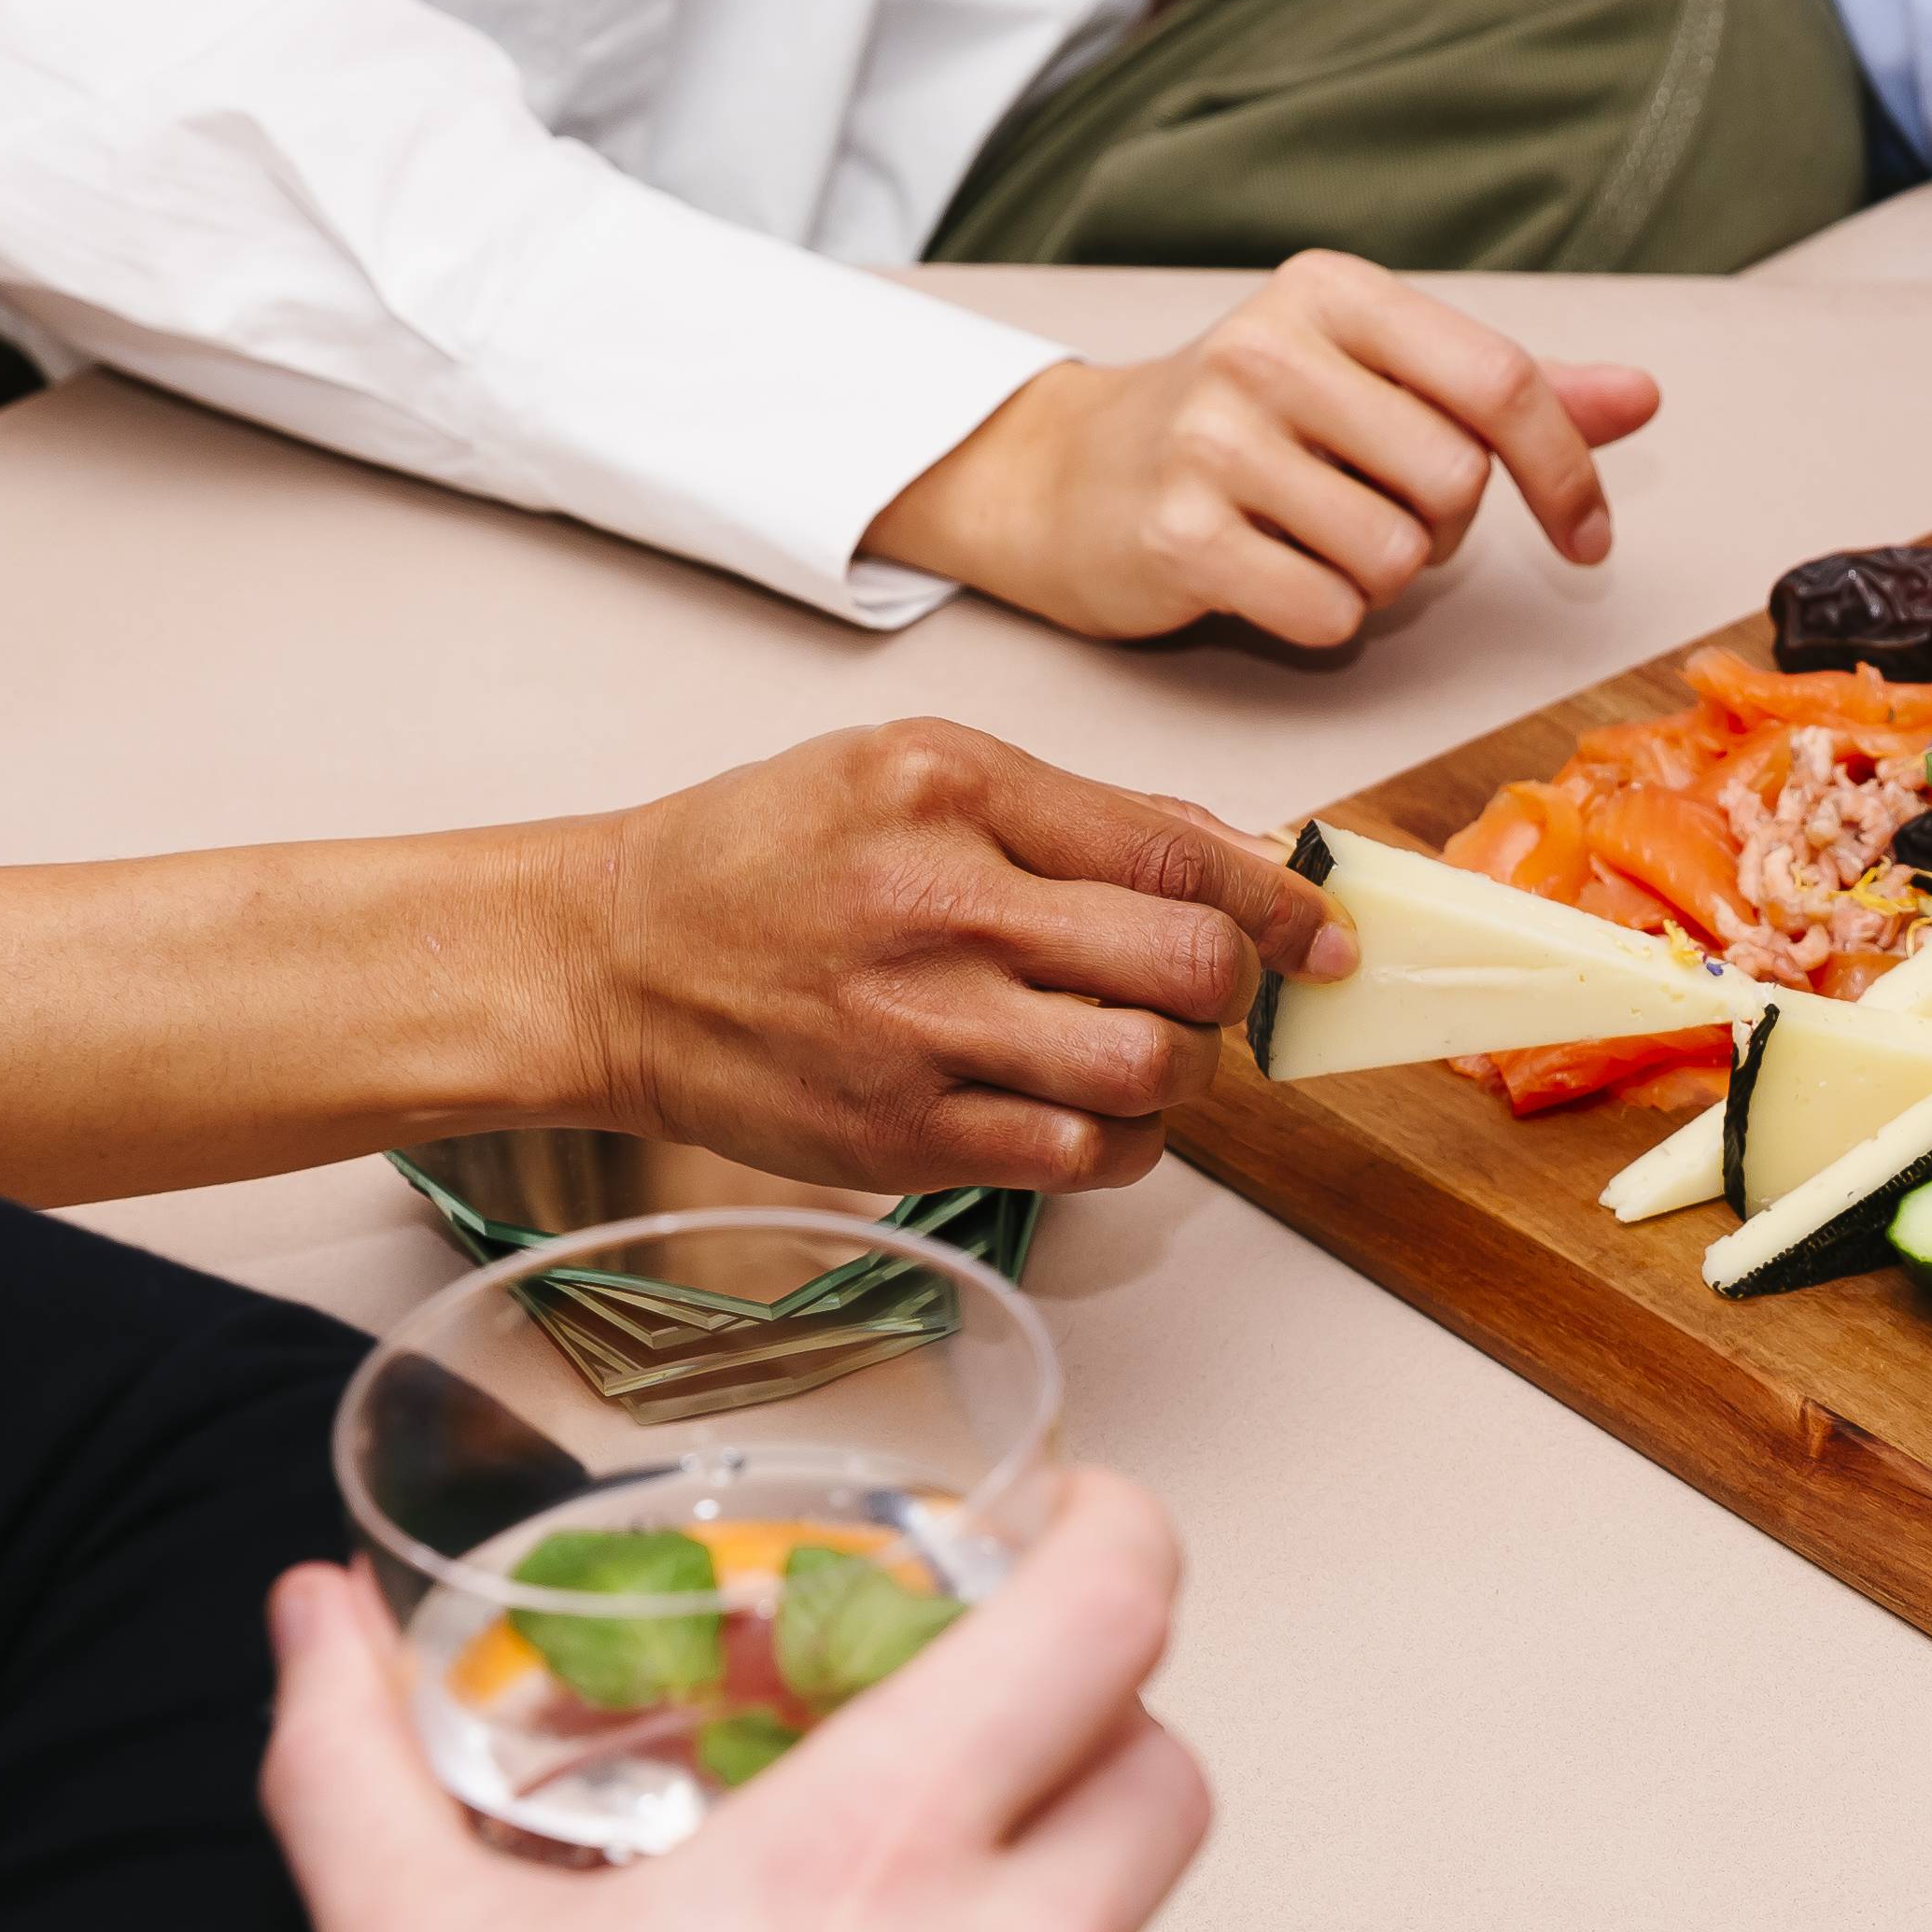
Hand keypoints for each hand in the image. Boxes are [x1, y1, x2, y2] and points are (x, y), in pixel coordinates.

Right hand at [560, 720, 1339, 1195]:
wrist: (610, 959)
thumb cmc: (764, 860)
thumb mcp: (914, 773)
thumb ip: (1083, 815)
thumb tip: (1244, 858)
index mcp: (952, 790)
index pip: (1175, 856)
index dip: (1281, 906)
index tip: (1322, 936)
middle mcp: (940, 904)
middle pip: (1183, 966)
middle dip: (1230, 992)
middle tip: (1209, 996)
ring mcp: (919, 1027)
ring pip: (1145, 1073)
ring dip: (1181, 1074)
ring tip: (1145, 1052)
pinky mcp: (899, 1131)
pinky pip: (1077, 1158)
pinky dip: (1120, 1144)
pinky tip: (1091, 1112)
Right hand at [868, 250, 1659, 648]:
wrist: (1067, 476)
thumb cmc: (1245, 430)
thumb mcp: (1374, 381)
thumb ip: (1506, 394)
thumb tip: (1644, 396)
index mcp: (1332, 293)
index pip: (1502, 382)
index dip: (1565, 472)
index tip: (1586, 537)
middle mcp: (1269, 349)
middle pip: (1456, 482)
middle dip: (1441, 528)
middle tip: (1372, 512)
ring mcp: (1214, 440)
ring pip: (1397, 558)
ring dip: (1381, 579)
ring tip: (1314, 541)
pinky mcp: (1178, 533)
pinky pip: (1329, 612)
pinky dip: (1322, 618)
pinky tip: (1270, 576)